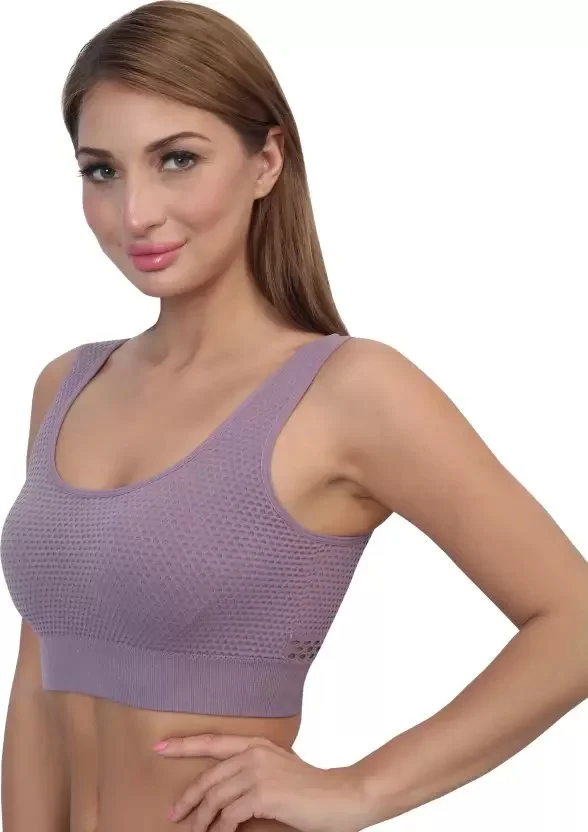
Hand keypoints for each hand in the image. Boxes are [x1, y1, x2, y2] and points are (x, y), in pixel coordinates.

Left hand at [153, 732, 371, 831]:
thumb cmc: (311, 789)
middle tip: (174, 814)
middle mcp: (254, 753)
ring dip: (201, 820)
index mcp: (257, 743)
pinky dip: (219, 831)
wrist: (340, 796)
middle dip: (187, 798)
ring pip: (214, 798)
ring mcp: (257, 772)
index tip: (160, 747)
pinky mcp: (262, 794)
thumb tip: (228, 788)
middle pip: (208, 777)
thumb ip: (254, 770)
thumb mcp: (279, 770)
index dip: (184, 745)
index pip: (213, 741)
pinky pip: (229, 816)